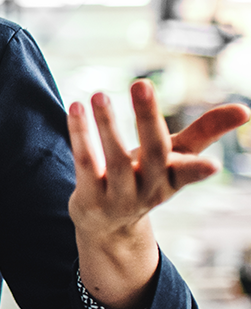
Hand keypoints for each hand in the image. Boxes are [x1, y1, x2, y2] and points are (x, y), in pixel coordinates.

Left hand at [68, 80, 248, 308]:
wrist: (108, 224)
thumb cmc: (146, 177)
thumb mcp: (176, 158)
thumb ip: (206, 131)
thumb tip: (246, 110)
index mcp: (174, 178)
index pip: (189, 173)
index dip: (198, 170)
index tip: (212, 166)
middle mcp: (149, 189)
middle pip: (153, 154)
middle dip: (148, 118)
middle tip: (141, 83)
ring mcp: (119, 197)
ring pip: (115, 160)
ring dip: (107, 125)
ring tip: (99, 94)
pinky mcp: (90, 198)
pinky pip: (85, 163)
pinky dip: (80, 135)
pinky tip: (76, 107)